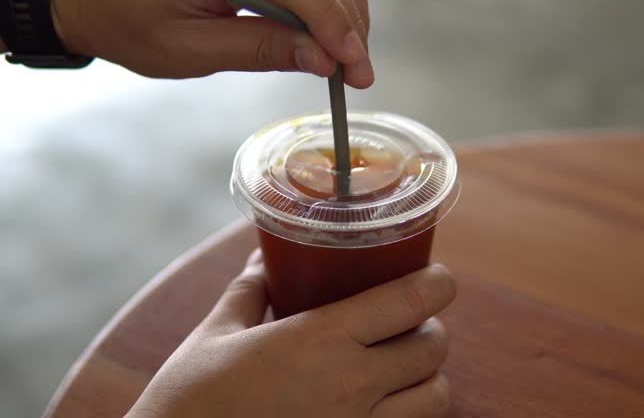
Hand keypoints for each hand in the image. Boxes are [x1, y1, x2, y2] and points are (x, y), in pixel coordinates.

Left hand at [51, 0, 373, 85]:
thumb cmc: (128, 22)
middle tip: (357, 73)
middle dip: (347, 24)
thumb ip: (259, 49)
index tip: (355, 69)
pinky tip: (327, 33)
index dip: (334, 28)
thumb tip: (322, 60)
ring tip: (345, 58)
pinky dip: (326, 2)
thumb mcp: (190, 49)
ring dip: (344, 13)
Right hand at [126, 250, 456, 417]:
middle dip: (429, 331)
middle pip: (434, 348)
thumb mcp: (215, 337)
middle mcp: (351, 386)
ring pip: (437, 400)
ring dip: (427, 381)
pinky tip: (381, 409)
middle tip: (406, 326)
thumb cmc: (189, 402)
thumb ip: (249, 291)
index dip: (438, 283)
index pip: (413, 300)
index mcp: (320, 340)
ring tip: (400, 373)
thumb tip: (261, 257)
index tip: (435, 278)